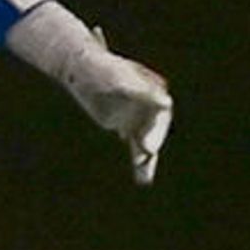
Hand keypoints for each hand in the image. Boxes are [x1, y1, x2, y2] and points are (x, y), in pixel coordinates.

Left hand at [65, 42, 173, 186]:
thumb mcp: (121, 78)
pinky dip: (138, 160)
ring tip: (146, 180)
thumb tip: (166, 103)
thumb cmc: (102, 69)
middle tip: (147, 155)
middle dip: (152, 143)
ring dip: (148, 160)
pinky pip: (135, 145)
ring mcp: (138, 116)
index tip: (150, 145)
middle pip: (155, 129)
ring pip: (146, 141)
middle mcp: (149, 105)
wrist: (83, 69)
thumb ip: (142, 92)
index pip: (161, 112)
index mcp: (153, 89)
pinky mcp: (126, 126)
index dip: (158, 129)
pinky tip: (143, 178)